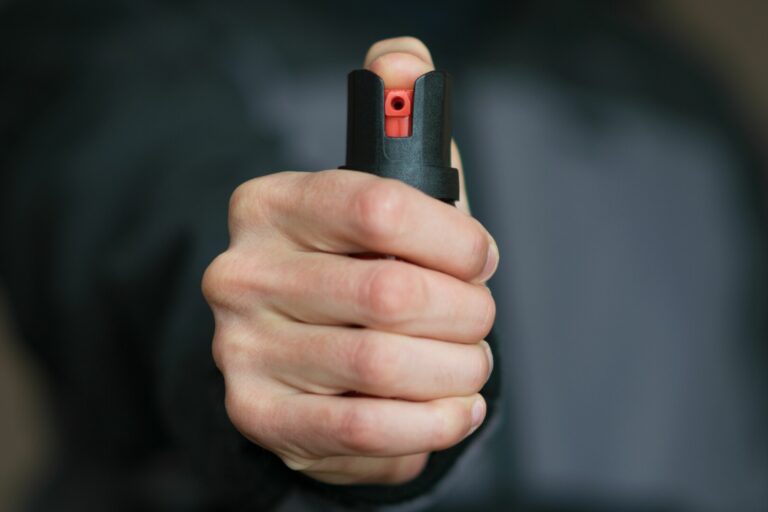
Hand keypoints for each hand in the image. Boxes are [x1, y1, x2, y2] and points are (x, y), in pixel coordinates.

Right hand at [202, 37, 497, 484]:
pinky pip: (366, 432)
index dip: (454, 239)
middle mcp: (240, 273)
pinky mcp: (259, 416)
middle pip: (391, 294)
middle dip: (464, 313)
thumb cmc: (363, 266)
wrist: (303, 351)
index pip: (380, 205)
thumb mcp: (385, 192)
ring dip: (457, 369)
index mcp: (271, 203)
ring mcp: (241, 349)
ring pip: (386, 366)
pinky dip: (432, 425)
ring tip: (469, 364)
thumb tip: (404, 57)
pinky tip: (451, 409)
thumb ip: (399, 120)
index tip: (479, 260)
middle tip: (476, 319)